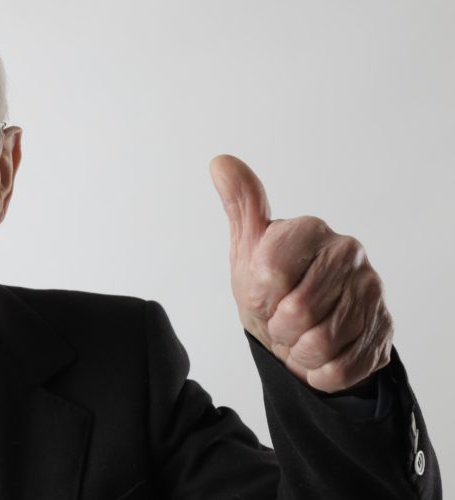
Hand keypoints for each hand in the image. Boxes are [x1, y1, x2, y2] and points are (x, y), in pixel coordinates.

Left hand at [210, 155, 391, 393]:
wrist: (303, 329)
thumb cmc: (272, 285)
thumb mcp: (249, 248)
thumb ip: (240, 206)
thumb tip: (220, 162)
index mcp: (311, 229)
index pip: (270, 271)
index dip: (258, 295)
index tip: (261, 295)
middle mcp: (348, 253)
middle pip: (297, 311)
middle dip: (278, 328)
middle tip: (280, 321)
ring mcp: (373, 291)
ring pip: (321, 342)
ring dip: (298, 351)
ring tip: (299, 337)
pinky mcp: (385, 330)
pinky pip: (342, 367)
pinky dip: (320, 371)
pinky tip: (320, 355)